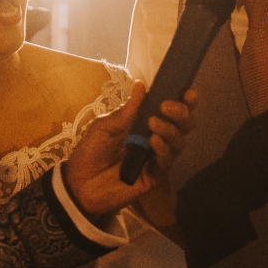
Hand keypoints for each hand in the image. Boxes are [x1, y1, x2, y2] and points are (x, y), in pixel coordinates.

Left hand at [65, 81, 196, 218]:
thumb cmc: (91, 151)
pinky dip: (163, 150)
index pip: (170, 111)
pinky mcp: (153, 176)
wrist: (79, 183)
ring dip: (170, 129)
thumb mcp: (105, 126)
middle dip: (181, 113)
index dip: (183, 101)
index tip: (188, 92)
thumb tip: (141, 85)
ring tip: (153, 123)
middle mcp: (155, 139)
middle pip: (182, 125)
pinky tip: (153, 141)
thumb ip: (127, 110)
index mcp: (143, 123)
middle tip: (166, 107)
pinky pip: (166, 162)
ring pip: (178, 142)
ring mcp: (155, 158)